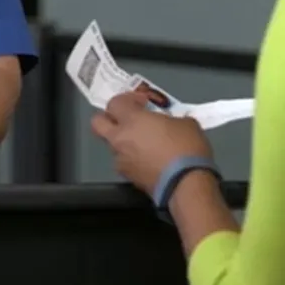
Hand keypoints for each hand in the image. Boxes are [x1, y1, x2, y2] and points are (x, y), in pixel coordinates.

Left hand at [91, 92, 213, 196]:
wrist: (186, 184)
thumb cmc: (186, 149)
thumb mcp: (185, 123)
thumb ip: (169, 119)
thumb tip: (170, 123)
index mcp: (132, 120)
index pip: (114, 103)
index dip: (127, 99)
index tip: (141, 102)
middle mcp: (120, 139)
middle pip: (98, 123)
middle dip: (108, 118)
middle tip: (127, 119)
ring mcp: (121, 160)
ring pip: (112, 145)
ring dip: (123, 141)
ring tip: (144, 143)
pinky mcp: (128, 177)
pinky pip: (124, 162)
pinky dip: (133, 159)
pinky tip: (150, 160)